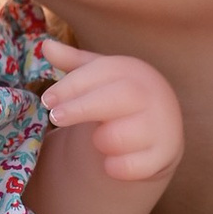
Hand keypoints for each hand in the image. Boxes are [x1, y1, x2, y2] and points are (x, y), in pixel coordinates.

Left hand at [37, 39, 184, 190]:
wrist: (159, 127)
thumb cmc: (118, 96)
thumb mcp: (98, 76)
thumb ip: (73, 62)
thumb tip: (47, 46)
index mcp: (134, 71)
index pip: (102, 73)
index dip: (71, 86)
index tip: (48, 99)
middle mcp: (152, 94)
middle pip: (115, 98)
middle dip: (81, 108)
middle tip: (55, 117)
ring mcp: (161, 125)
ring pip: (118, 137)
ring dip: (101, 141)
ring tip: (103, 138)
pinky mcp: (165, 154)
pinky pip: (129, 167)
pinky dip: (114, 167)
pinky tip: (113, 160)